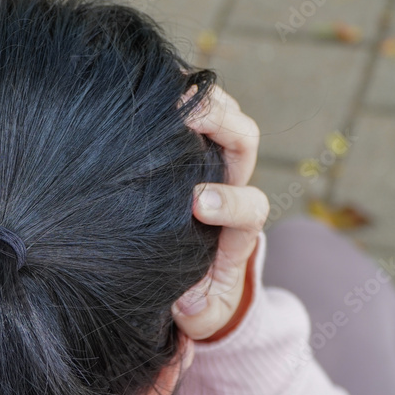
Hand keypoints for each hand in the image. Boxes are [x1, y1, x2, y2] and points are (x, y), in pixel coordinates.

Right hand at [172, 84, 267, 341]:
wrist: (193, 268)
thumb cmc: (193, 291)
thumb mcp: (199, 313)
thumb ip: (198, 314)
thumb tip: (186, 304)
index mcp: (238, 227)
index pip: (250, 207)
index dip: (230, 202)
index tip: (196, 204)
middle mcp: (230, 183)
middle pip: (245, 140)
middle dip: (222, 124)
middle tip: (185, 116)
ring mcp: (210, 156)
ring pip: (222, 113)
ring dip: (200, 97)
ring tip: (164, 88)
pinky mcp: (187, 139)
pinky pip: (191, 104)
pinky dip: (174, 89)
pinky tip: (144, 81)